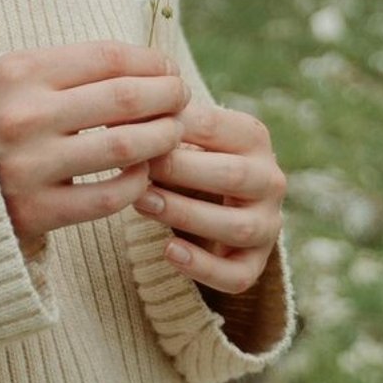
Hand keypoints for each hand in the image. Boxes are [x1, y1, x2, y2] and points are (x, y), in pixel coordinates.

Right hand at [0, 41, 188, 262]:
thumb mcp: (10, 79)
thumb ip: (66, 69)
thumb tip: (148, 66)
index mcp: (16, 73)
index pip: (107, 57)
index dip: (150, 61)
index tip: (167, 68)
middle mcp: (22, 116)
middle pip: (124, 98)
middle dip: (167, 95)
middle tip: (182, 98)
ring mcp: (29, 166)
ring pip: (124, 146)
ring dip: (162, 137)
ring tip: (173, 132)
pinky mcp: (36, 210)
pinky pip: (108, 196)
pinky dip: (137, 182)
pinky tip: (143, 172)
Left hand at [131, 94, 285, 296]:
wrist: (219, 203)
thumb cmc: (191, 158)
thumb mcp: (182, 136)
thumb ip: (159, 122)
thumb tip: (112, 108)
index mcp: (253, 137)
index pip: (213, 127)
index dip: (170, 128)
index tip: (130, 130)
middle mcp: (270, 180)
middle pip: (232, 175)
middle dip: (179, 172)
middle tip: (135, 170)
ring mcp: (268, 225)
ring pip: (236, 226)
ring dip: (186, 214)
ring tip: (141, 204)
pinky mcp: (256, 263)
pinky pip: (239, 274)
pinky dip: (204, 267)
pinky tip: (169, 252)